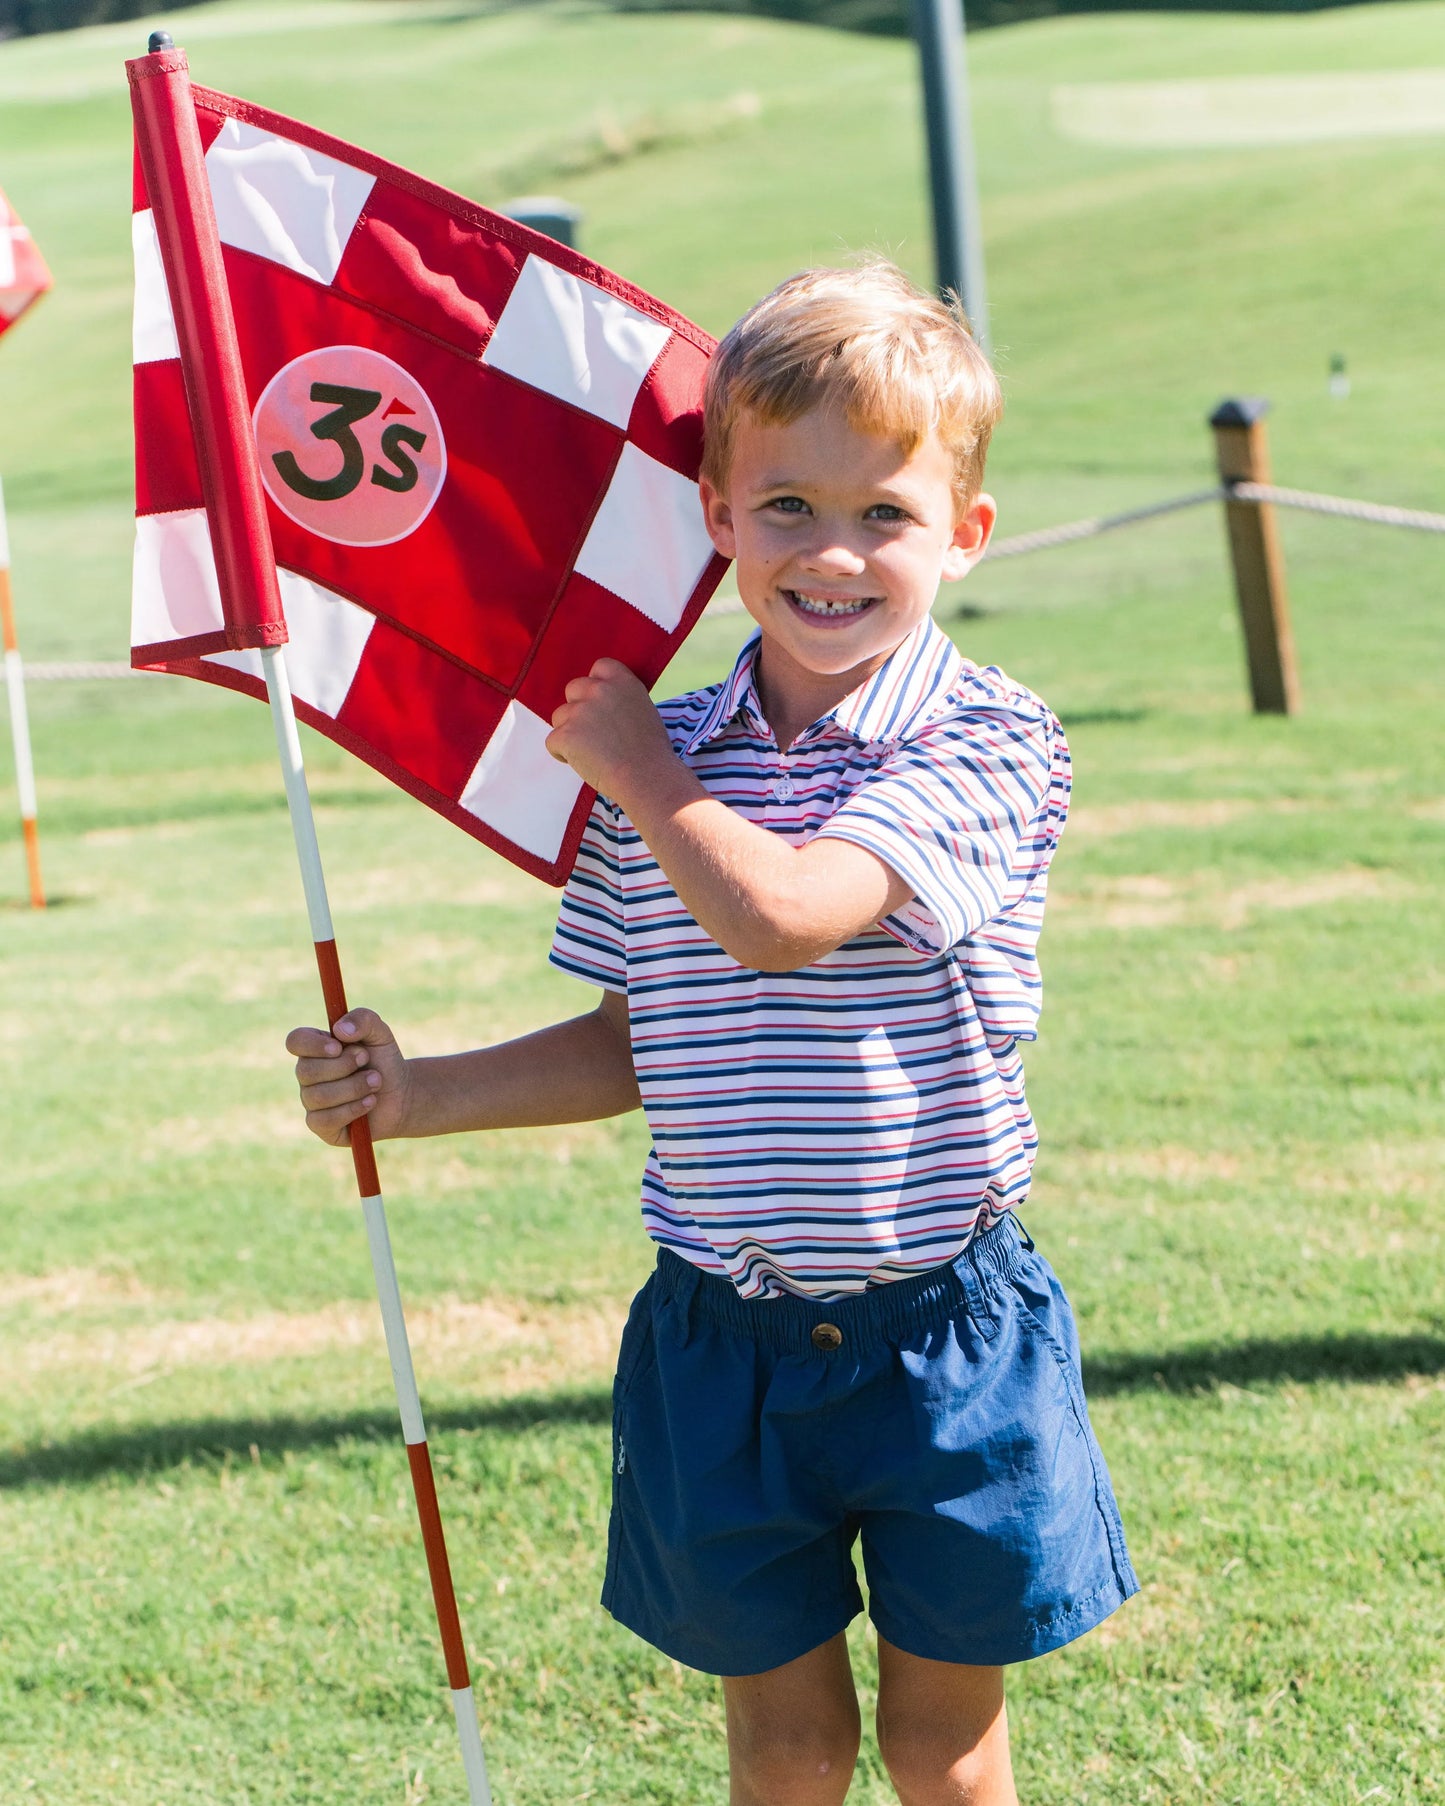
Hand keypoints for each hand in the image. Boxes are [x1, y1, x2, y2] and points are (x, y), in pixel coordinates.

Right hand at [286, 1007, 411, 1145]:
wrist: (402, 1095)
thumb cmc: (385, 1062)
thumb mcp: (380, 1034)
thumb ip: (363, 1019)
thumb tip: (340, 1030)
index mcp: (315, 1048)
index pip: (295, 1041)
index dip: (313, 1045)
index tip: (338, 1046)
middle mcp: (308, 1075)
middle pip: (306, 1071)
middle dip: (343, 1066)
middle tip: (367, 1061)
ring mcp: (311, 1102)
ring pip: (318, 1096)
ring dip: (353, 1087)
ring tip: (376, 1081)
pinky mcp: (321, 1125)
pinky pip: (325, 1119)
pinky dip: (353, 1109)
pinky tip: (370, 1101)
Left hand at [545, 658, 678, 799]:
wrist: (647, 777)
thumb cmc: (651, 752)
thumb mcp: (644, 711)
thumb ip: (621, 700)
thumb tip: (603, 707)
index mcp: (622, 681)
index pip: (599, 666)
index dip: (596, 685)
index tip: (602, 704)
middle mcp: (599, 689)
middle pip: (573, 689)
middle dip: (578, 708)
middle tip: (594, 733)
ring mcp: (580, 711)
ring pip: (559, 716)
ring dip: (569, 731)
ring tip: (591, 752)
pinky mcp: (565, 733)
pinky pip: (552, 741)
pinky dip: (562, 753)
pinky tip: (584, 763)